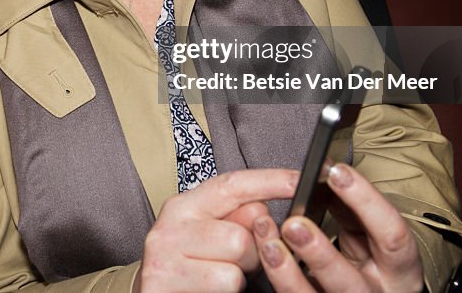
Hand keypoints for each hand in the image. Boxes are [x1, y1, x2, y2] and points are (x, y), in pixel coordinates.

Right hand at [135, 169, 298, 292]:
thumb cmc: (189, 266)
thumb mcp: (211, 236)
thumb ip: (237, 219)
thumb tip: (262, 209)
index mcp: (184, 206)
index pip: (231, 185)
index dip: (269, 181)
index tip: (299, 180)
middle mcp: (169, 226)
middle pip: (241, 235)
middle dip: (250, 255)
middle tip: (234, 262)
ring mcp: (163, 257)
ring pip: (235, 265)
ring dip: (237, 277)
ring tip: (218, 277)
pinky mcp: (163, 284)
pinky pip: (223, 284)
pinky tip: (207, 290)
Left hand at [252, 164, 422, 291]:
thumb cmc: (369, 257)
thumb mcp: (369, 235)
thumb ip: (351, 210)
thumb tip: (324, 174)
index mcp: (399, 269)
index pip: (392, 235)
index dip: (366, 201)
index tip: (335, 171)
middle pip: (349, 282)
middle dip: (319, 253)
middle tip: (294, 223)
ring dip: (287, 271)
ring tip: (269, 242)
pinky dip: (277, 276)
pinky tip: (266, 254)